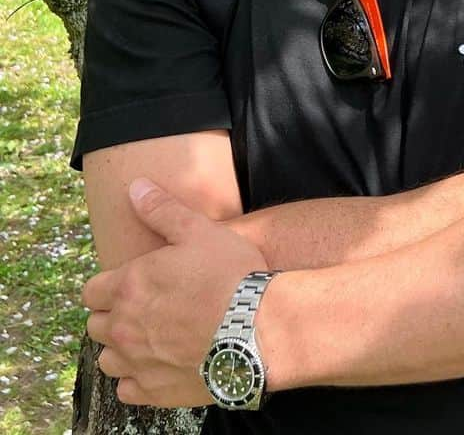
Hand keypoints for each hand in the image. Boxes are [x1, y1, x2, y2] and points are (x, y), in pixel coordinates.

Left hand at [83, 178, 268, 408]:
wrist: (257, 327)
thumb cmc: (230, 275)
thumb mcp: (199, 231)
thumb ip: (162, 210)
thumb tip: (135, 187)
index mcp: (128, 287)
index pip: (90, 292)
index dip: (107, 286)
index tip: (128, 283)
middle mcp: (123, 328)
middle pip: (96, 326)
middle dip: (113, 315)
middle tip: (145, 306)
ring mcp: (137, 364)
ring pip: (108, 359)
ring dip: (122, 348)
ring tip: (151, 337)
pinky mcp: (154, 391)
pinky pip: (127, 389)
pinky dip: (137, 378)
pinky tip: (160, 363)